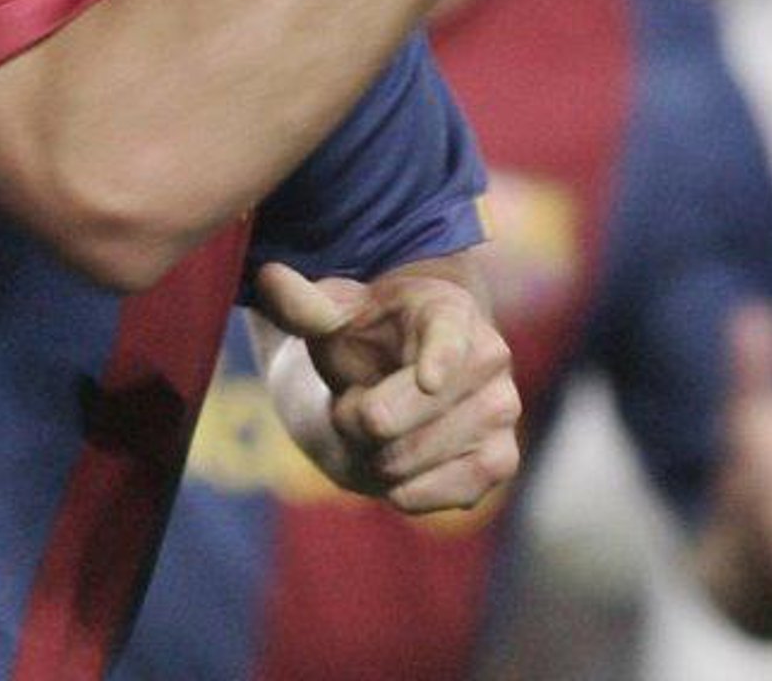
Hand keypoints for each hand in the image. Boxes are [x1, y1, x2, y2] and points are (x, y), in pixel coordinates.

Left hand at [253, 260, 520, 513]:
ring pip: (411, 457)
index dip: (438, 358)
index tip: (428, 380)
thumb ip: (302, 304)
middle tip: (357, 401)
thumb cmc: (366, 334)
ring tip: (378, 431)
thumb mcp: (332, 313)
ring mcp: (502, 409)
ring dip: (378, 457)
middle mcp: (489, 355)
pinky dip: (412, 493)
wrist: (405, 373)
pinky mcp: (502, 459)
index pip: (445, 334)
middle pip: (398, 413)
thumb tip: (269, 278)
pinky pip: (452, 492)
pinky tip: (397, 477)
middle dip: (358, 418)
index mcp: (448, 308)